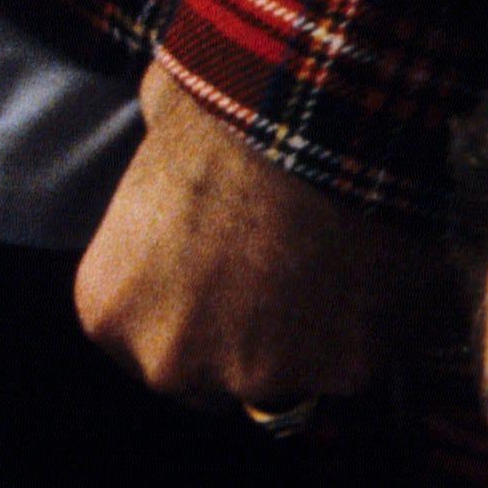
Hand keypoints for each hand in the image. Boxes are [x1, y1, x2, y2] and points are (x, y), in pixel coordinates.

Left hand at [72, 61, 438, 409]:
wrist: (306, 111)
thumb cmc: (218, 108)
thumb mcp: (155, 116)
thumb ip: (153, 153)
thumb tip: (162, 124)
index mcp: (111, 310)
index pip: (147, 339)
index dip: (191, 304)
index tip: (220, 266)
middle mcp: (173, 364)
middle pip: (217, 373)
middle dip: (247, 332)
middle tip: (278, 258)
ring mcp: (261, 379)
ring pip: (296, 371)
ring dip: (315, 327)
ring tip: (331, 249)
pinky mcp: (346, 374)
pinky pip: (364, 353)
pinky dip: (375, 317)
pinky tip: (375, 256)